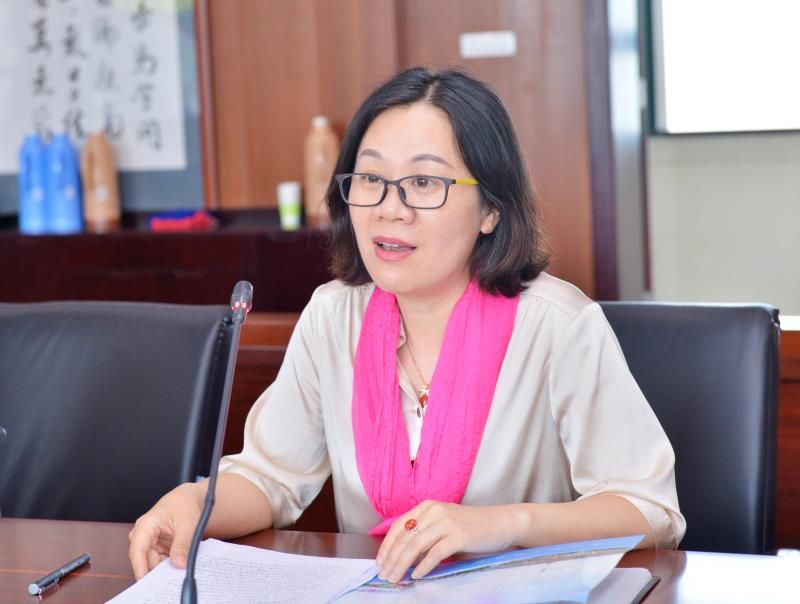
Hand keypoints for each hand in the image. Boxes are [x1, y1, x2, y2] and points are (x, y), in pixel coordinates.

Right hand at [128, 482, 203, 579]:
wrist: (187, 500)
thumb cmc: (183, 505)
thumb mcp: (187, 523)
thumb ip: (182, 544)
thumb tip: (179, 564)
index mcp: (146, 525)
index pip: (138, 549)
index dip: (140, 566)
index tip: (145, 580)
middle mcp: (143, 535)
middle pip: (145, 560)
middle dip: (157, 571)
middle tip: (171, 579)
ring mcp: (149, 543)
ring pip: (153, 563)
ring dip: (164, 569)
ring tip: (177, 572)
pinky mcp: (157, 548)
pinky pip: (160, 561)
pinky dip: (168, 565)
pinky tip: (178, 567)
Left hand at [375, 501, 523, 582]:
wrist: (501, 523)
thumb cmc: (471, 527)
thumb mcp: (443, 526)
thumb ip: (424, 536)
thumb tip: (401, 559)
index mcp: (427, 506)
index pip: (398, 527)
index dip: (386, 547)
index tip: (380, 563)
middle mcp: (434, 511)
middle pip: (404, 538)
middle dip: (391, 559)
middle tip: (384, 576)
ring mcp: (447, 522)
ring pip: (415, 546)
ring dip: (402, 565)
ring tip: (396, 579)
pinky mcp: (458, 535)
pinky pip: (434, 553)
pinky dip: (423, 567)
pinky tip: (417, 576)